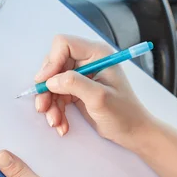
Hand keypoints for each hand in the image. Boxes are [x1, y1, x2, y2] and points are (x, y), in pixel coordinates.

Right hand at [35, 35, 153, 150]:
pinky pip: (57, 96)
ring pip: (52, 83)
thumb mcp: (99, 98)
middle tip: (44, 107)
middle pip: (53, 65)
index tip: (46, 83)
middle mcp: (87, 61)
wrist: (132, 132)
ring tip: (56, 122)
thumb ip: (75, 84)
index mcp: (97, 54)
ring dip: (50, 103)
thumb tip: (51, 80)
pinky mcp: (77, 90)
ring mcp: (81, 76)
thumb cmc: (124, 113)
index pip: (64, 44)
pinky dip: (56, 110)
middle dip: (47, 88)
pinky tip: (62, 124)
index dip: (52, 61)